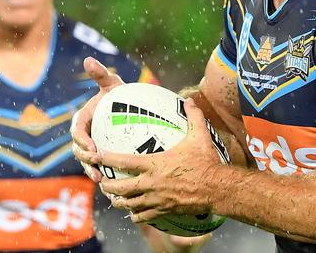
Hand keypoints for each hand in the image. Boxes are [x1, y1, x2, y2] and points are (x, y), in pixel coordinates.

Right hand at [71, 56, 123, 181]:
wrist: (131, 110)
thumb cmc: (121, 96)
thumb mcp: (112, 84)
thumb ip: (100, 75)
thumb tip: (88, 60)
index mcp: (82, 120)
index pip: (77, 132)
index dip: (82, 141)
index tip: (92, 147)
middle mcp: (84, 136)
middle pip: (79, 151)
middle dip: (85, 160)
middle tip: (98, 164)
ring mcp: (92, 148)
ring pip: (87, 163)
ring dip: (92, 172)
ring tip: (102, 180)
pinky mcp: (101, 158)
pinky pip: (100, 169)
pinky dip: (104, 177)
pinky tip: (114, 186)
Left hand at [99, 98, 223, 222]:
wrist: (216, 188)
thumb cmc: (206, 161)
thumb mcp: (199, 136)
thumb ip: (193, 116)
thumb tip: (189, 100)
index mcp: (155, 164)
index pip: (124, 162)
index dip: (108, 159)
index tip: (99, 156)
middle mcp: (151, 183)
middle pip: (120, 188)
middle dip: (107, 186)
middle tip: (101, 181)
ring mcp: (156, 199)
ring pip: (128, 205)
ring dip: (119, 202)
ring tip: (114, 199)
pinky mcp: (164, 210)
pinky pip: (143, 216)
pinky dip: (136, 215)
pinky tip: (134, 213)